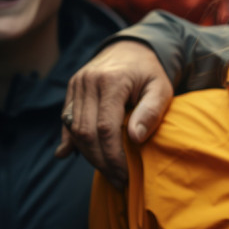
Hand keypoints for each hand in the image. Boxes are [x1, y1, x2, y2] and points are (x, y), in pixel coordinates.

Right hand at [56, 40, 172, 189]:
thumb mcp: (161, 88)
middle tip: (118, 180)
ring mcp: (76, 85)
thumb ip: (152, 111)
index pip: (105, 128)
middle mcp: (88, 82)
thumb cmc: (150, 72)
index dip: (113, 156)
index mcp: (111, 81)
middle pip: (86, 132)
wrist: (131, 48)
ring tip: (107, 172)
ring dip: (88, 155)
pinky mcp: (71, 90)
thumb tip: (135, 139)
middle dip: (100, 161)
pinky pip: (67, 121)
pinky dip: (72, 141)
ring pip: (74, 130)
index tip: (126, 175)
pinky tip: (73, 156)